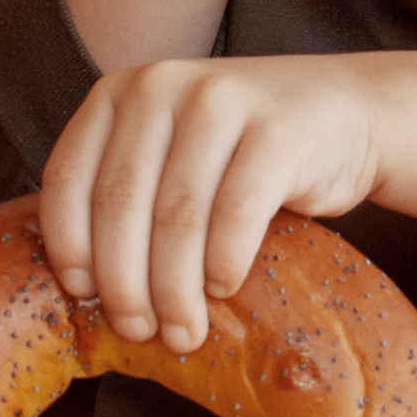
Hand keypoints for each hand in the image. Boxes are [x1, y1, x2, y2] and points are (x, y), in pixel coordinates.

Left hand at [39, 56, 383, 349]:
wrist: (346, 112)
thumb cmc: (243, 149)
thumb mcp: (170, 149)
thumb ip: (126, 188)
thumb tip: (84, 286)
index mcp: (118, 92)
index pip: (69, 179)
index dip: (70, 247)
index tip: (84, 296)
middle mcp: (160, 86)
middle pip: (121, 205)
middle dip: (124, 283)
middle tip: (139, 330)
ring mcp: (220, 102)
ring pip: (176, 216)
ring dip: (175, 290)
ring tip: (183, 331)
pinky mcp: (277, 132)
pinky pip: (236, 214)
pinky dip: (223, 263)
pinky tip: (223, 288)